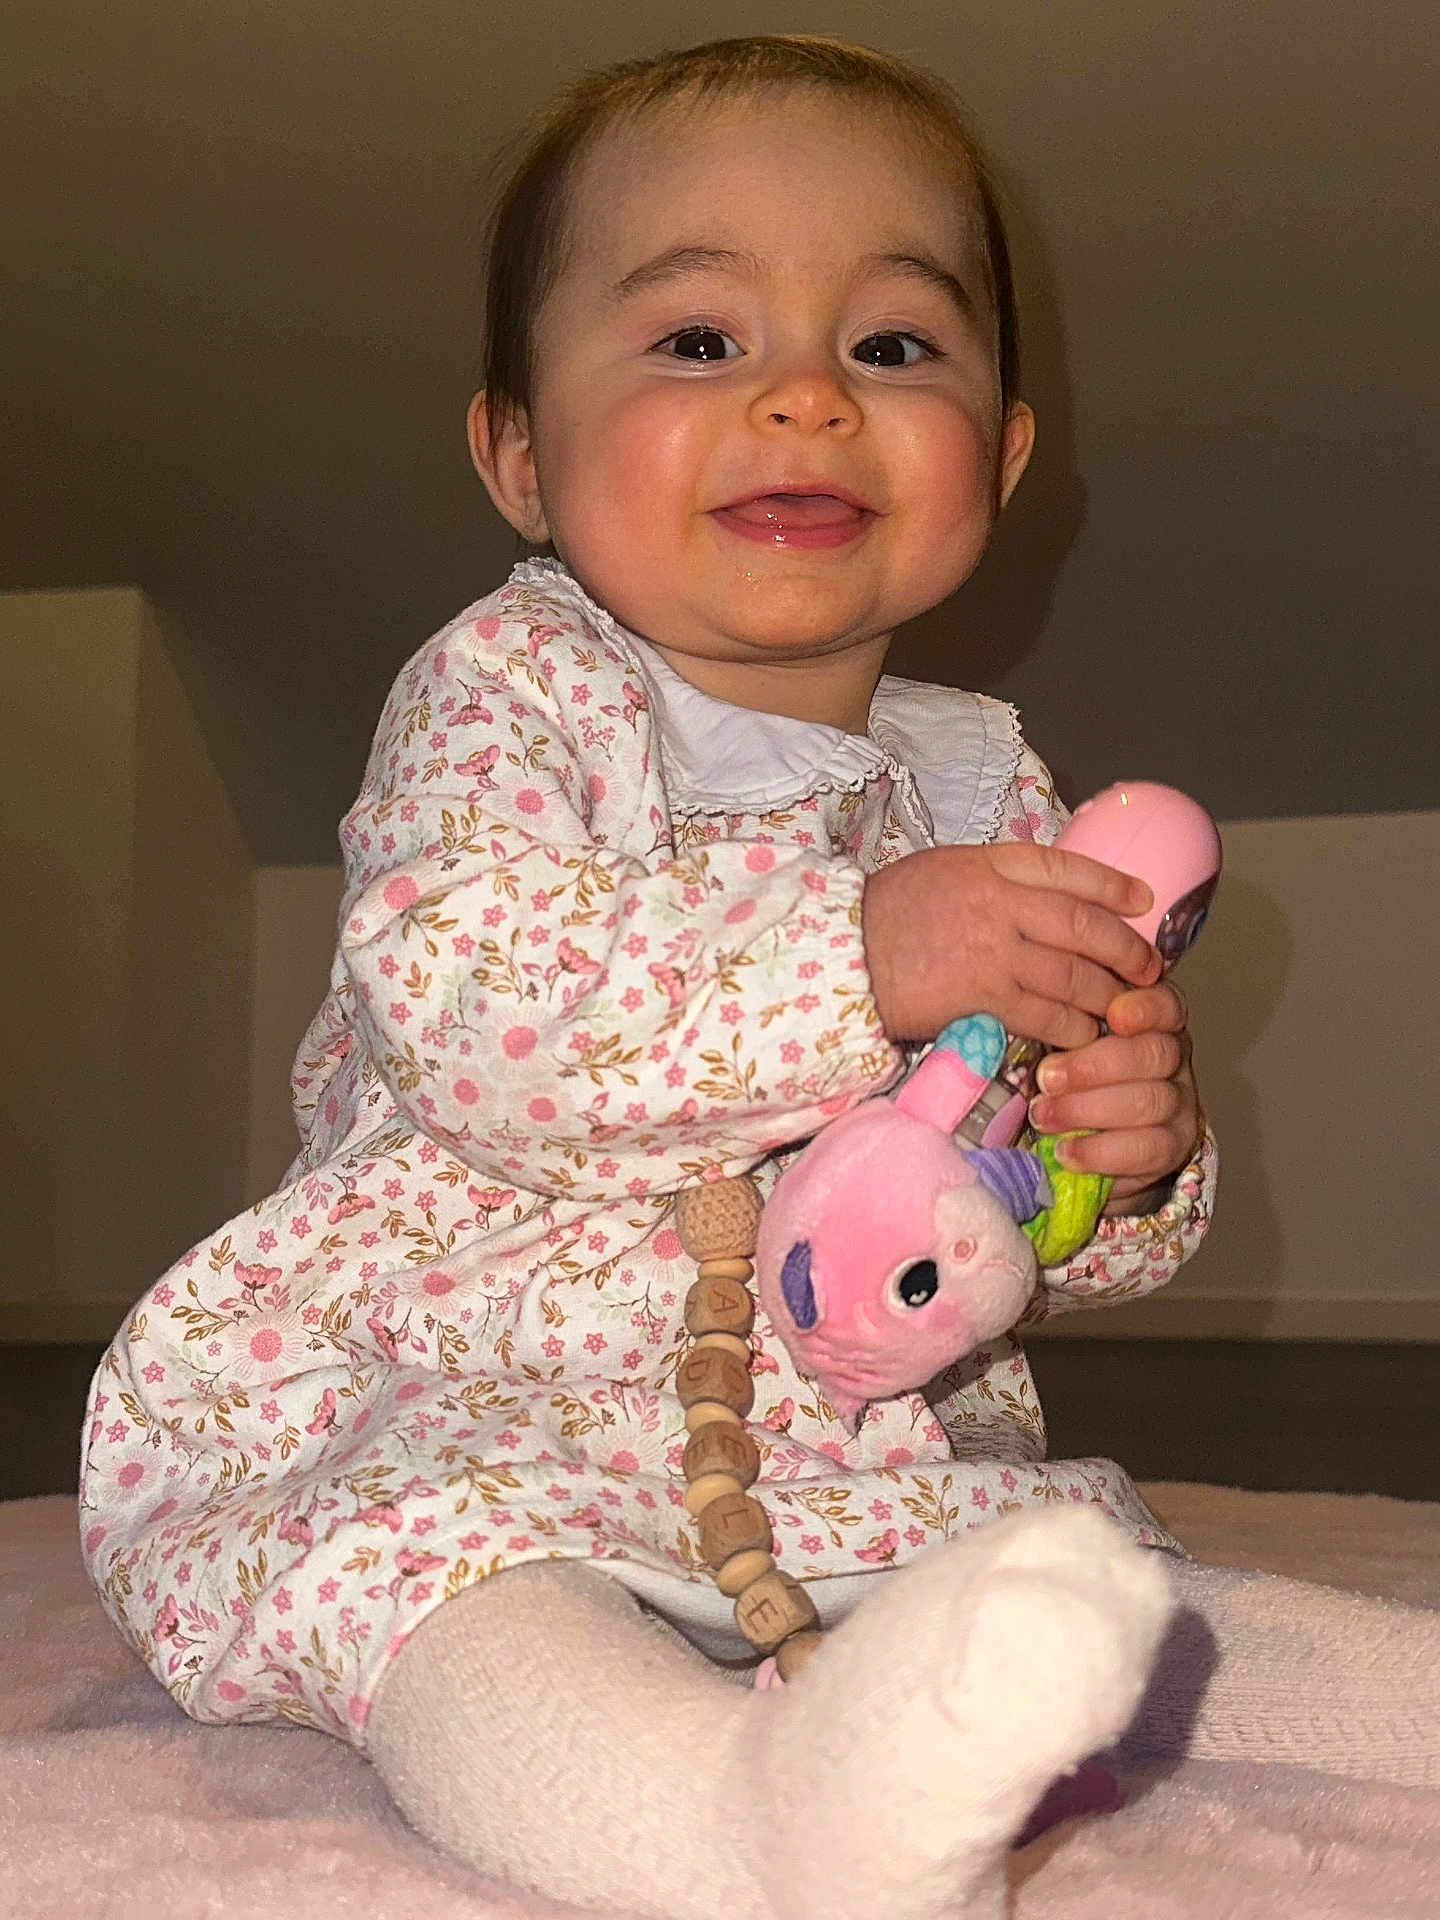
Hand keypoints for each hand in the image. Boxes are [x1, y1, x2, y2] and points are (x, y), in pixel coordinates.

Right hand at [862, 842, 1160, 1046]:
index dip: (1111, 883)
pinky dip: (1071, 1029)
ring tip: (1121, 1009)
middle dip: (1123, 948)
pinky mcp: (983, 996)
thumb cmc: (885, 916)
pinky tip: (1082, 1038)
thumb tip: (1038, 898)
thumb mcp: (940, 873)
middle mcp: (999, 902)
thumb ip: (990, 881)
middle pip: (1083, 924)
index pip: (1065, 867)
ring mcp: (994, 951)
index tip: (1141, 899)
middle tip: (1147, 968)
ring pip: (1072, 974)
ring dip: (1104, 996)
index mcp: (988, 865)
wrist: (842, 957)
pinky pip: (1045, 1015)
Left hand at [1026, 981, 1200, 1207]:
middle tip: (1047, 1077)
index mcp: (1153, 1021)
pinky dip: (1099, 1151)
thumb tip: (1023, 1021)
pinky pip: (1145, 1149)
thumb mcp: (1070, 1042)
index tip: (1114, 1016)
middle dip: (1094, 1066)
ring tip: (1043, 1116)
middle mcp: (1174, 1058)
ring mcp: (1178, 1103)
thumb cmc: (1078, 1075)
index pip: (1165, 1005)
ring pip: (1148, 1102)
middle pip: (1154, 1054)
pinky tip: (1064, 1151)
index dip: (1144, 1009)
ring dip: (1087, 1109)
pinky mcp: (1172, 1147)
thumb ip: (1062, 1028)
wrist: (1103, 1136)